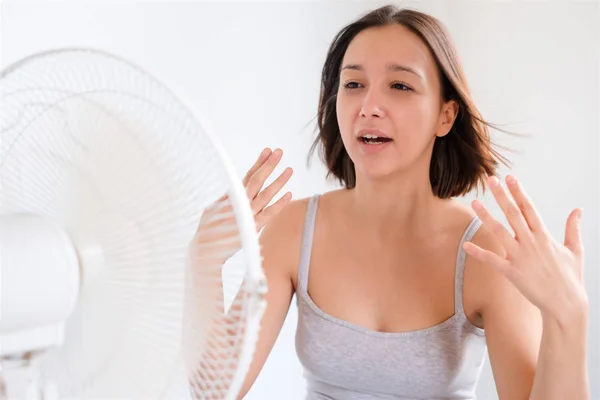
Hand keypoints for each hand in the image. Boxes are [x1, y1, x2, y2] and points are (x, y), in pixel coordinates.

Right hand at [191, 148, 292, 264]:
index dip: (259, 163)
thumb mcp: (214, 208)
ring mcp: (247, 215)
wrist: (206, 249)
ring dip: (278, 181)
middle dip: (268, 165)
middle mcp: (239, 203)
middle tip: (279, 151)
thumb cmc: (209, 228)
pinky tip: (289, 194)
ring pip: (265, 194)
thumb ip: (227, 199)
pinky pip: (269, 214)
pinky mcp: (252, 228)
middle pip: (257, 180)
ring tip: (289, 169)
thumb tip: (234, 189)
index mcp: (231, 196)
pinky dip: (279, 204)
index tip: (268, 150)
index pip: (248, 175)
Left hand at [463, 175, 586, 324]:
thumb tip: (578, 210)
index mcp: (545, 236)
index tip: (510, 177)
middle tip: (490, 179)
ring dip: (486, 216)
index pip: (529, 208)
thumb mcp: (575, 250)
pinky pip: (492, 260)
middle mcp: (531, 243)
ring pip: (499, 232)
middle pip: (513, 214)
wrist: (566, 304)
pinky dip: (478, 252)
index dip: (518, 191)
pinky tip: (466, 245)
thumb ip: (573, 228)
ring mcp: (520, 257)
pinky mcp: (512, 272)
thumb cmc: (570, 278)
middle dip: (501, 195)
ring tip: (474, 203)